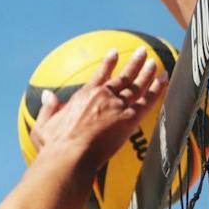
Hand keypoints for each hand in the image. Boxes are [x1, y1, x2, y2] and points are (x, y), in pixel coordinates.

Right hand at [30, 46, 165, 163]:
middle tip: (143, 52)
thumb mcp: (43, 126)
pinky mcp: (130, 118)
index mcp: (85, 96)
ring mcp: (118, 106)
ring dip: (148, 72)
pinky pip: (148, 100)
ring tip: (155, 62)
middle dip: (134, 63)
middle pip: (123, 76)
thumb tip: (46, 95)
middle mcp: (103, 96)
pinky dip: (158, 88)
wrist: (69, 157)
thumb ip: (47, 108)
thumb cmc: (54, 146)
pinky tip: (164, 78)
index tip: (114, 53)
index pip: (100, 74)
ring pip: (138, 85)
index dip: (108, 63)